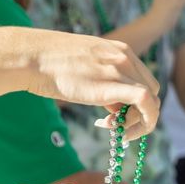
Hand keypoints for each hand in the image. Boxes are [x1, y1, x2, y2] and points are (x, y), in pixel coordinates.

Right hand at [26, 30, 159, 140]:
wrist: (32, 56)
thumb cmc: (48, 63)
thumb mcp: (84, 66)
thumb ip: (102, 80)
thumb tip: (113, 106)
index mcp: (119, 50)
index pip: (142, 80)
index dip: (134, 102)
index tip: (113, 116)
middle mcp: (125, 57)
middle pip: (152, 91)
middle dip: (139, 113)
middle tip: (113, 125)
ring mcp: (120, 69)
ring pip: (151, 100)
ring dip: (138, 122)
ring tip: (110, 128)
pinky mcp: (112, 84)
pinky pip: (145, 102)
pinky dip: (145, 120)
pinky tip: (124, 133)